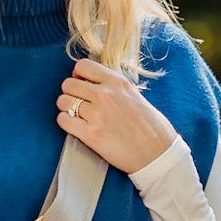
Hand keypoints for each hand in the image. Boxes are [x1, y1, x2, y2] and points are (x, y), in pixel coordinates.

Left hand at [56, 58, 176, 175]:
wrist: (158, 154)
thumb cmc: (152, 128)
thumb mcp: (135, 96)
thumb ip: (115, 88)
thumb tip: (96, 85)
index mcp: (117, 82)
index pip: (83, 66)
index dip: (78, 76)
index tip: (82, 85)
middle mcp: (105, 94)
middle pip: (68, 84)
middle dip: (70, 93)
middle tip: (77, 104)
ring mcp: (97, 114)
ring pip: (63, 101)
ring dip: (66, 108)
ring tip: (76, 116)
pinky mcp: (91, 134)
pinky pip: (63, 120)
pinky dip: (65, 122)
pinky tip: (75, 127)